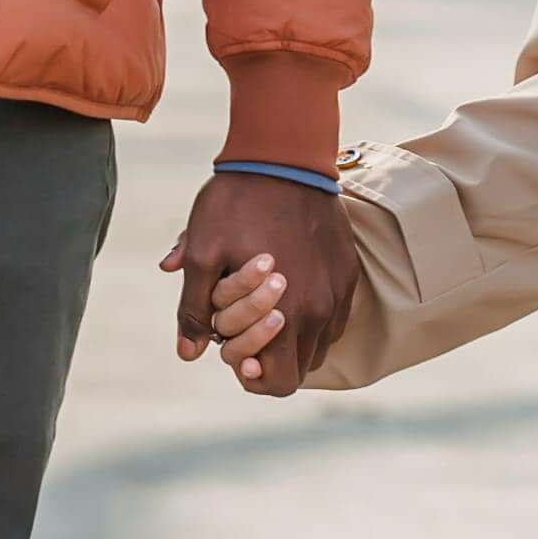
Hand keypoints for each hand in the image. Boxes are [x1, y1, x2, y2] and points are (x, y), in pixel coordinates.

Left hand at [169, 168, 358, 397]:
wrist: (285, 155)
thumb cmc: (237, 203)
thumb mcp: (202, 253)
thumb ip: (194, 310)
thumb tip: (188, 353)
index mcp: (287, 314)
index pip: (280, 383)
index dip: (253, 377)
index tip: (234, 353)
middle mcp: (322, 310)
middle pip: (301, 369)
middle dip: (270, 358)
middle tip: (244, 329)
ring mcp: (339, 291)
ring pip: (319, 343)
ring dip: (292, 338)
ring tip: (264, 307)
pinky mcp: (348, 271)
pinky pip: (334, 315)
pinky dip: (311, 314)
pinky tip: (288, 287)